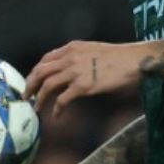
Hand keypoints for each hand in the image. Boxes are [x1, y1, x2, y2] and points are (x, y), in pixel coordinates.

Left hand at [27, 40, 144, 118]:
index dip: (36, 71)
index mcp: (72, 47)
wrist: (136, 60)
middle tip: (26, 96)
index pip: (46, 58)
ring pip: (47, 85)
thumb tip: (74, 71)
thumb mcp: (96, 50)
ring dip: (39, 98)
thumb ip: (81, 57)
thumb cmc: (122, 57)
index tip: (34, 80)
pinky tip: (57, 115)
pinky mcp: (83, 86)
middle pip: (40, 71)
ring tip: (36, 108)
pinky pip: (63, 99)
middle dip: (30, 84)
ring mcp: (75, 72)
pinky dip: (57, 108)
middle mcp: (70, 58)